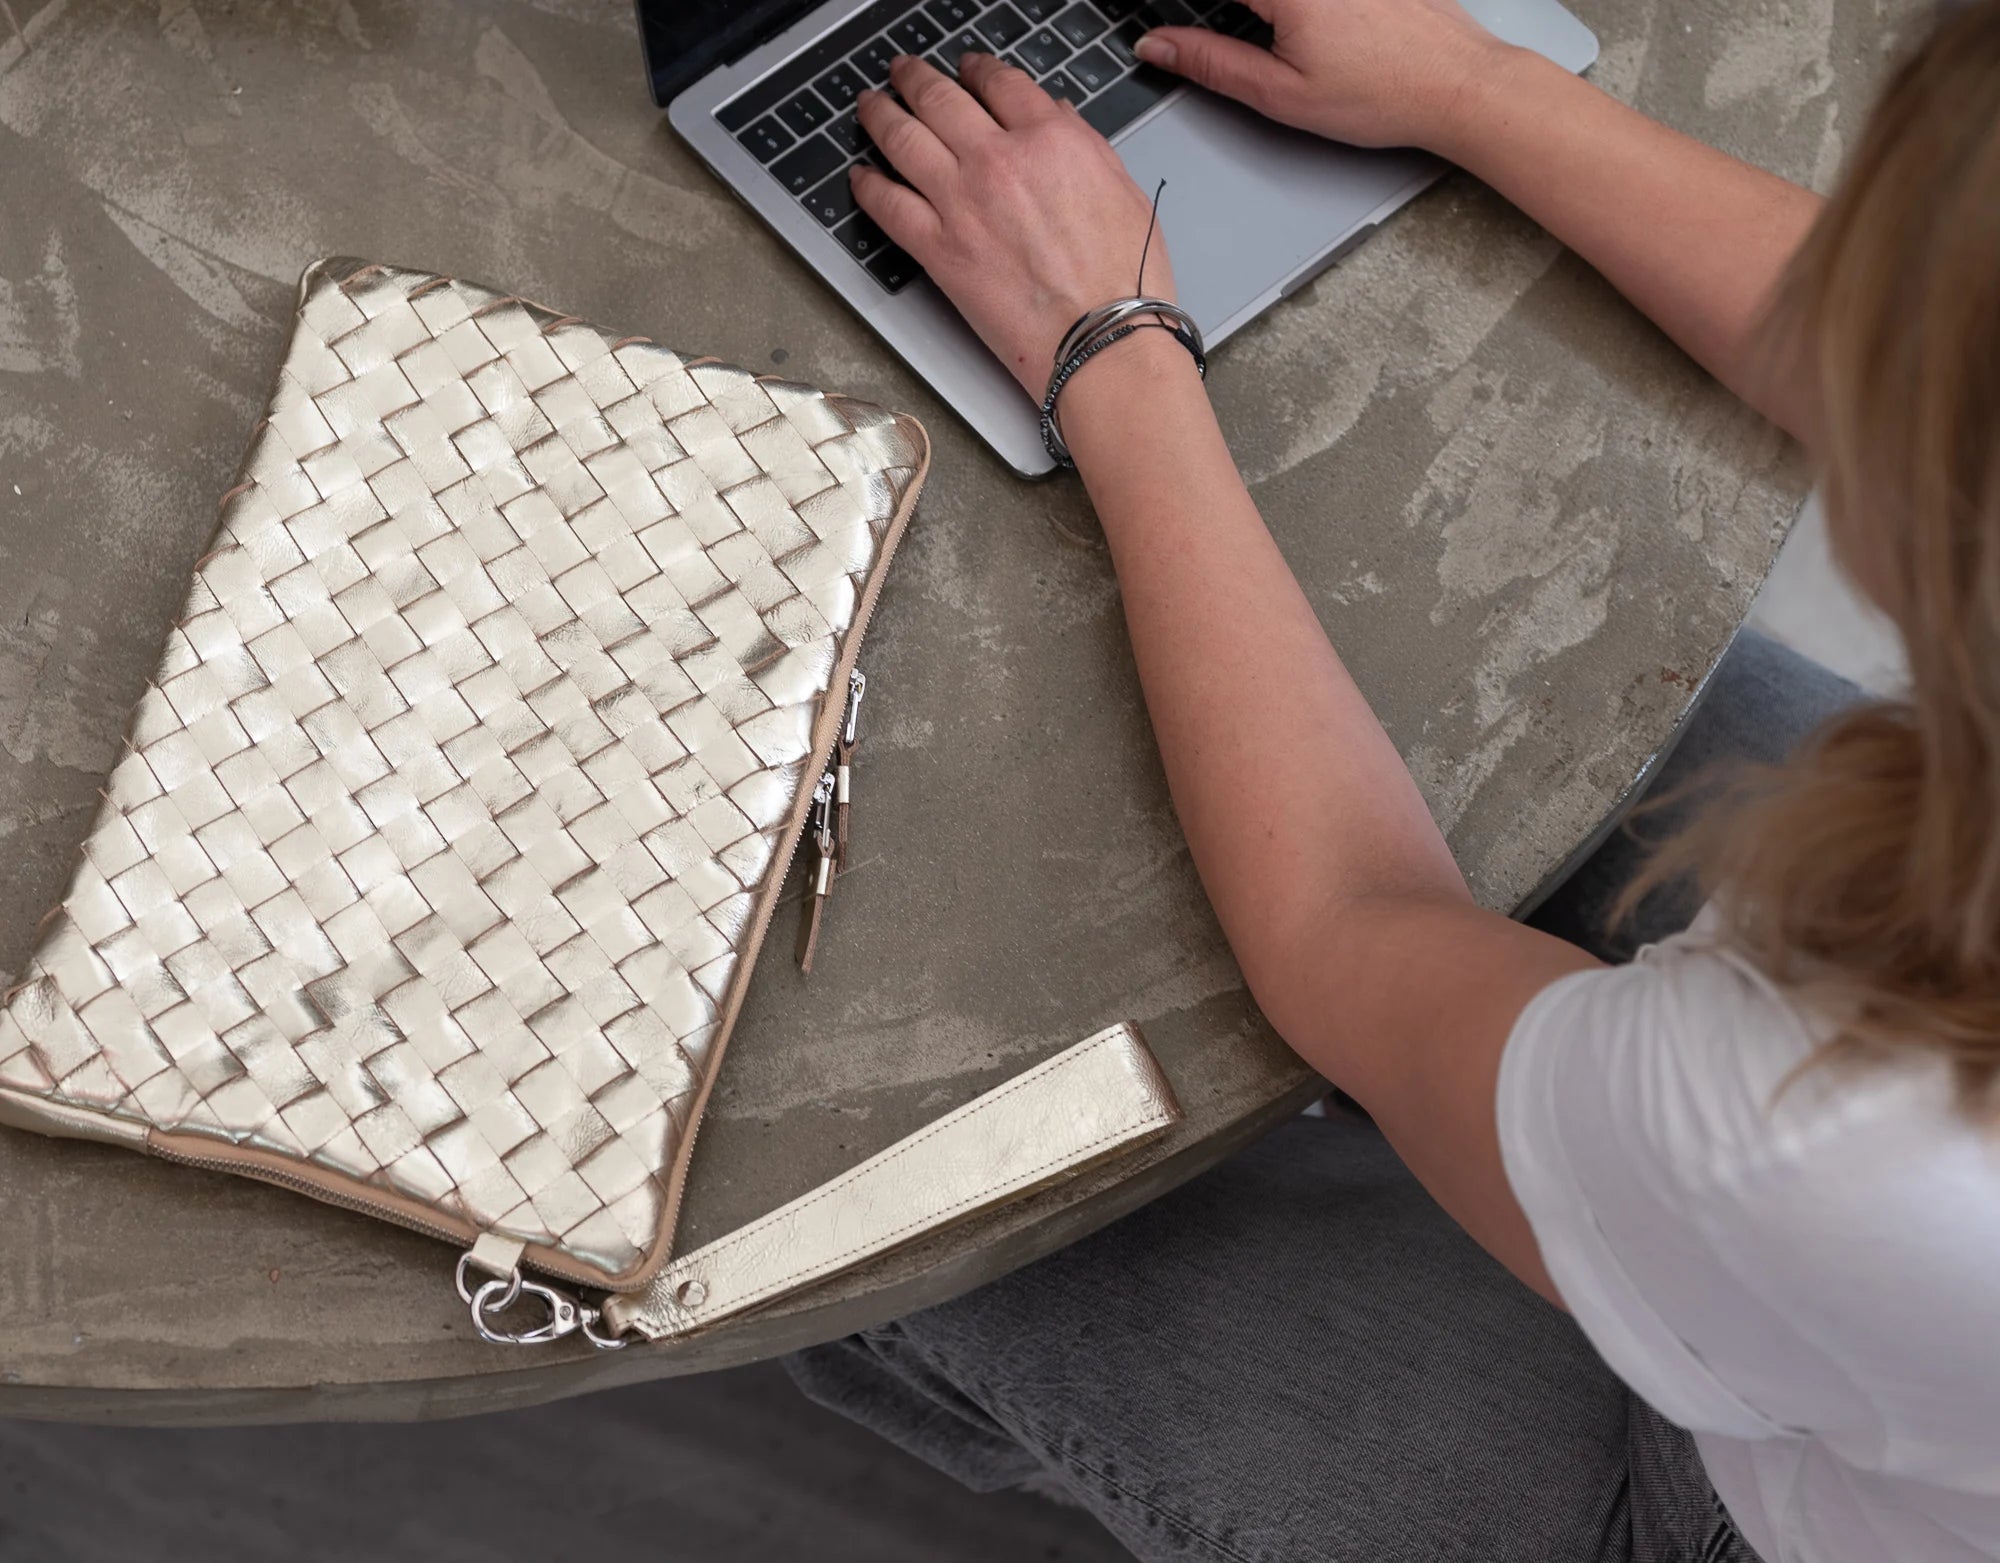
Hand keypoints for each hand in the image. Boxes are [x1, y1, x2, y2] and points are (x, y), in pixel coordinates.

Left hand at [852, 53, 1175, 398]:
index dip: (976, 68)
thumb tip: (1057, 117)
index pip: (999, 83)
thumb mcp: (1123, 192)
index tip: (967, 68)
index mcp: (1051, 140)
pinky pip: (888, 205)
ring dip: (880, 114)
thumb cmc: (1123, 278)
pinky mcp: (938, 249)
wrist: (1102, 338)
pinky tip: (860, 176)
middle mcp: (998, 161)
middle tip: (903, 73)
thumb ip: (1083, 145)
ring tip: (870, 105)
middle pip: (940, 99)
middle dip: (915, 78)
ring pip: (903, 139)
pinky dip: (868, 186)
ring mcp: (961, 203)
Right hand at [1133, 0, 1511, 150]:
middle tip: (1201, 28)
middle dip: (1220, 11)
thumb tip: (1156, 46)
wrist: (1459, 85)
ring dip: (1255, 13)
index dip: (1172, 5)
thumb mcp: (1282, 93)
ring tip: (1249, 30)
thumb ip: (1211, 63)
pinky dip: (1284, 7)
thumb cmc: (1381, 95)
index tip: (1149, 20)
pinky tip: (1283, 24)